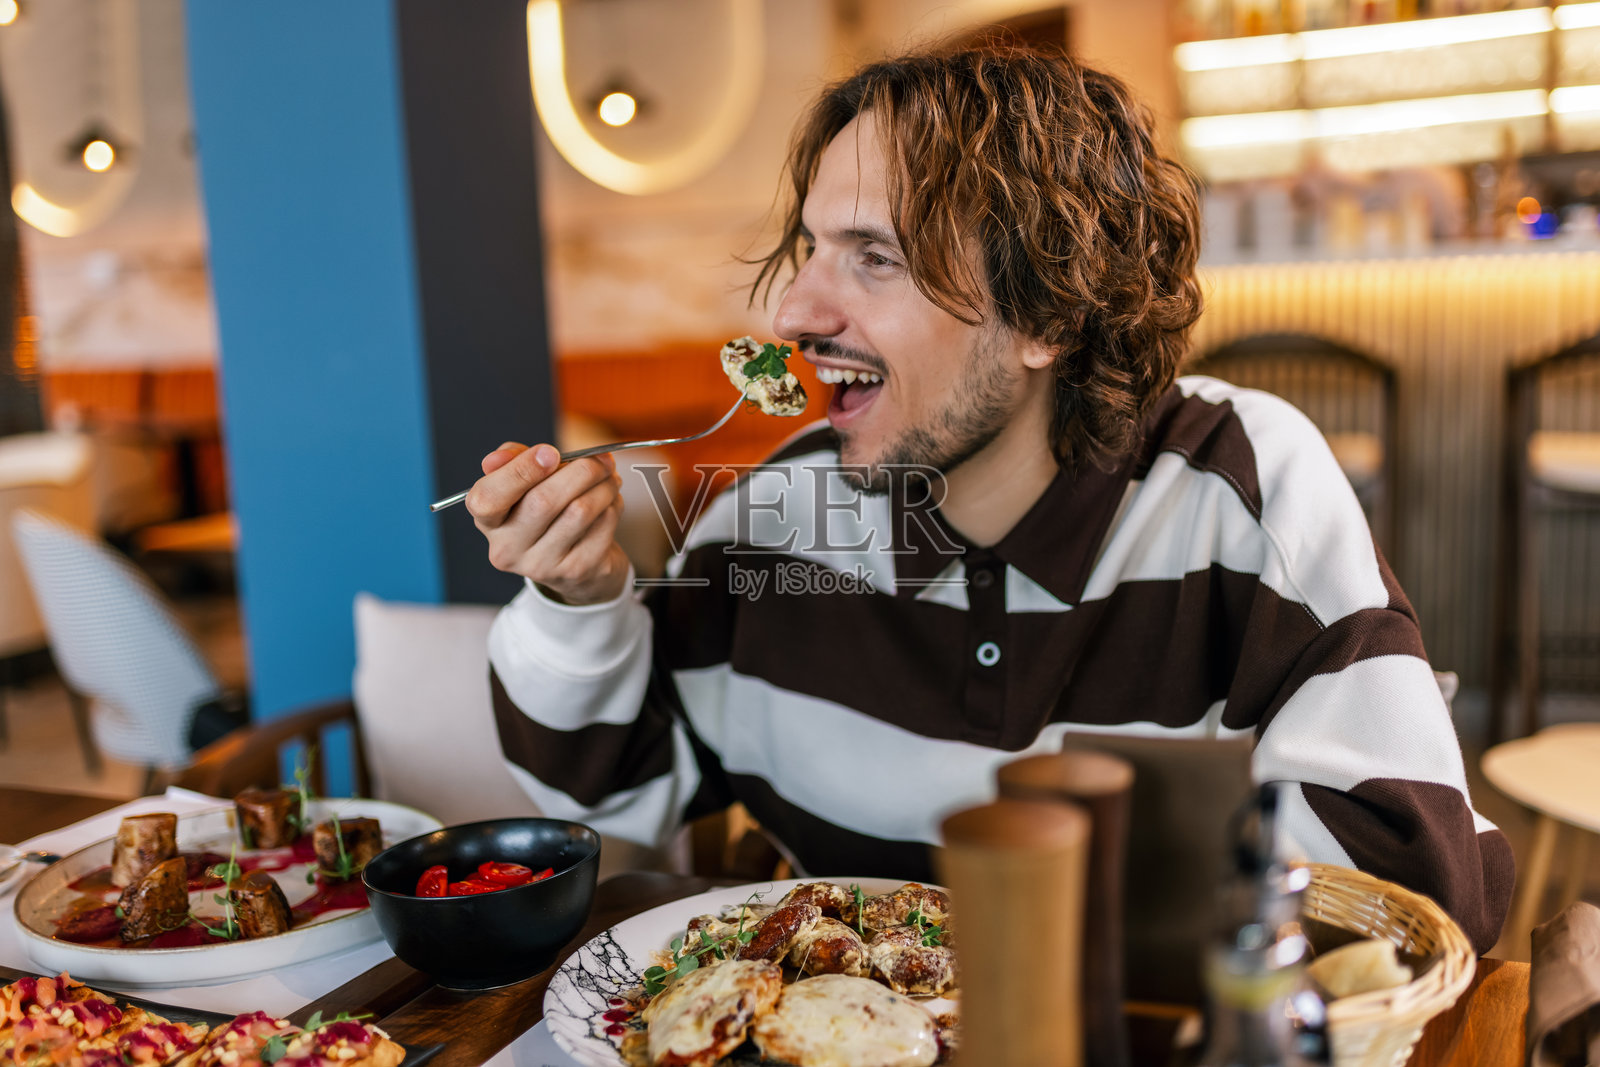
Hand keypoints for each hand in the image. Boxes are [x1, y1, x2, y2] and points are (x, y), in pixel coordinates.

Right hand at [466, 442, 629, 604]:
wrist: (576, 568)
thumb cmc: (545, 512)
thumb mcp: (523, 484)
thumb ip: (512, 461)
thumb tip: (495, 458)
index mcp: (488, 522)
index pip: (487, 499)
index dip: (520, 471)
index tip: (551, 453)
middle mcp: (508, 549)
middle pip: (543, 501)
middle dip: (581, 470)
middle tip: (602, 459)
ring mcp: (542, 565)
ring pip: (580, 511)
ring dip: (604, 485)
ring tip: (610, 477)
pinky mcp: (576, 571)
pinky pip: (602, 525)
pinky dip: (613, 505)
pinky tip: (611, 501)